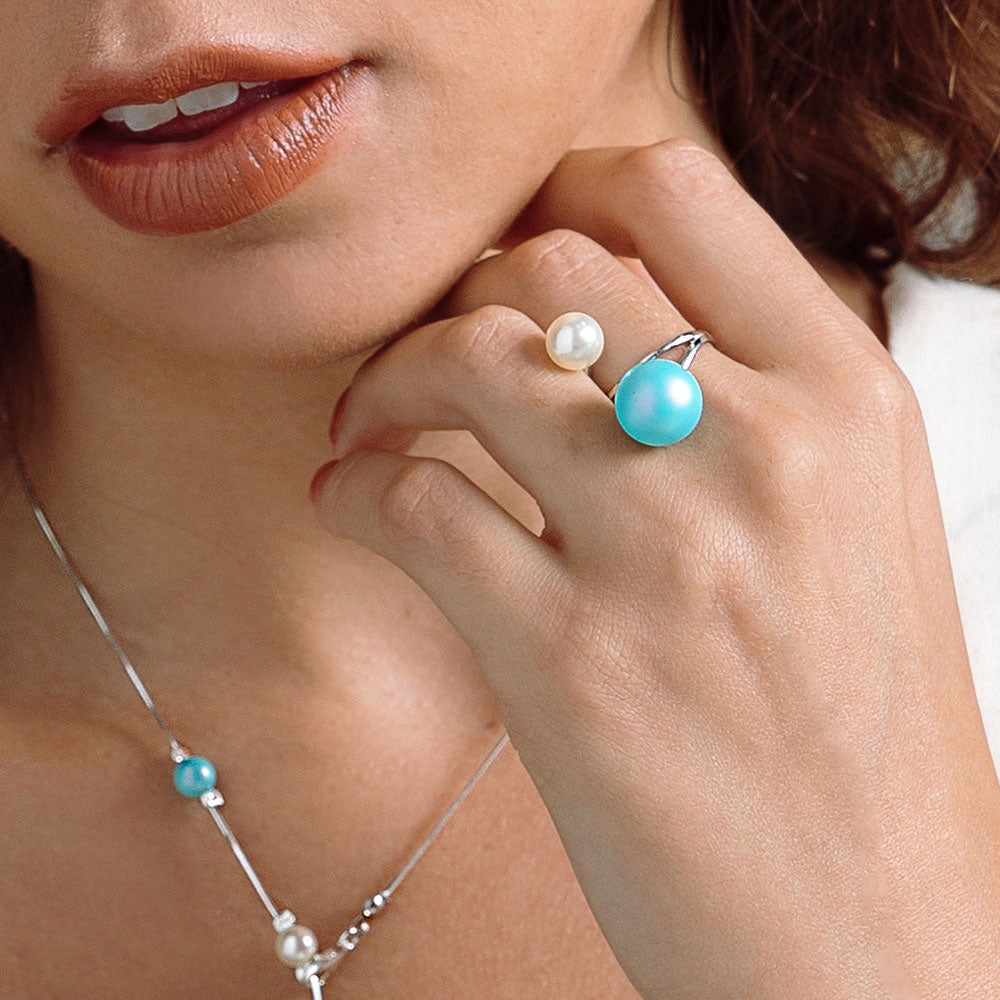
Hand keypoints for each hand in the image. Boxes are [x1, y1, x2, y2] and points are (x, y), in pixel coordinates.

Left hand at [310, 140, 999, 998]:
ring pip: (467, 363)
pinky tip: (352, 503)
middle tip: (424, 349)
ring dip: (384, 378)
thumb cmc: (863, 735)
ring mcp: (662, 553)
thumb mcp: (861, 526)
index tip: (509, 244)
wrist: (875, 934)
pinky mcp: (568, 663)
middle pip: (547, 265)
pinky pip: (412, 504)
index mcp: (849, 401)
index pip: (678, 196)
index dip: (565, 190)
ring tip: (366, 423)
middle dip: (457, 291)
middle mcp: (764, 452)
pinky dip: (353, 489)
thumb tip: (607, 330)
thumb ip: (753, 409)